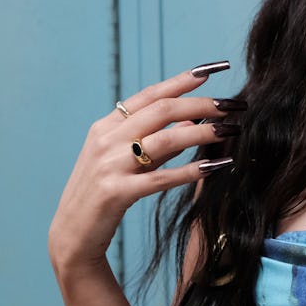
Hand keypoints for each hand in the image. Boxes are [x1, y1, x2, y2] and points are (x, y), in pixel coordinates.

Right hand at [48, 61, 242, 274]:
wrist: (71, 235)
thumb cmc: (104, 193)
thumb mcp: (127, 160)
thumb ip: (158, 140)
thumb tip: (193, 120)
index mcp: (107, 126)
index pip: (150, 94)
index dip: (182, 80)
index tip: (212, 70)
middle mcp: (107, 139)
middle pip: (162, 110)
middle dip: (202, 104)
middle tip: (233, 105)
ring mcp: (110, 165)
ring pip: (166, 139)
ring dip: (204, 133)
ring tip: (232, 130)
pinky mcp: (116, 193)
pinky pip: (161, 178)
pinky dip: (190, 171)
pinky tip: (215, 167)